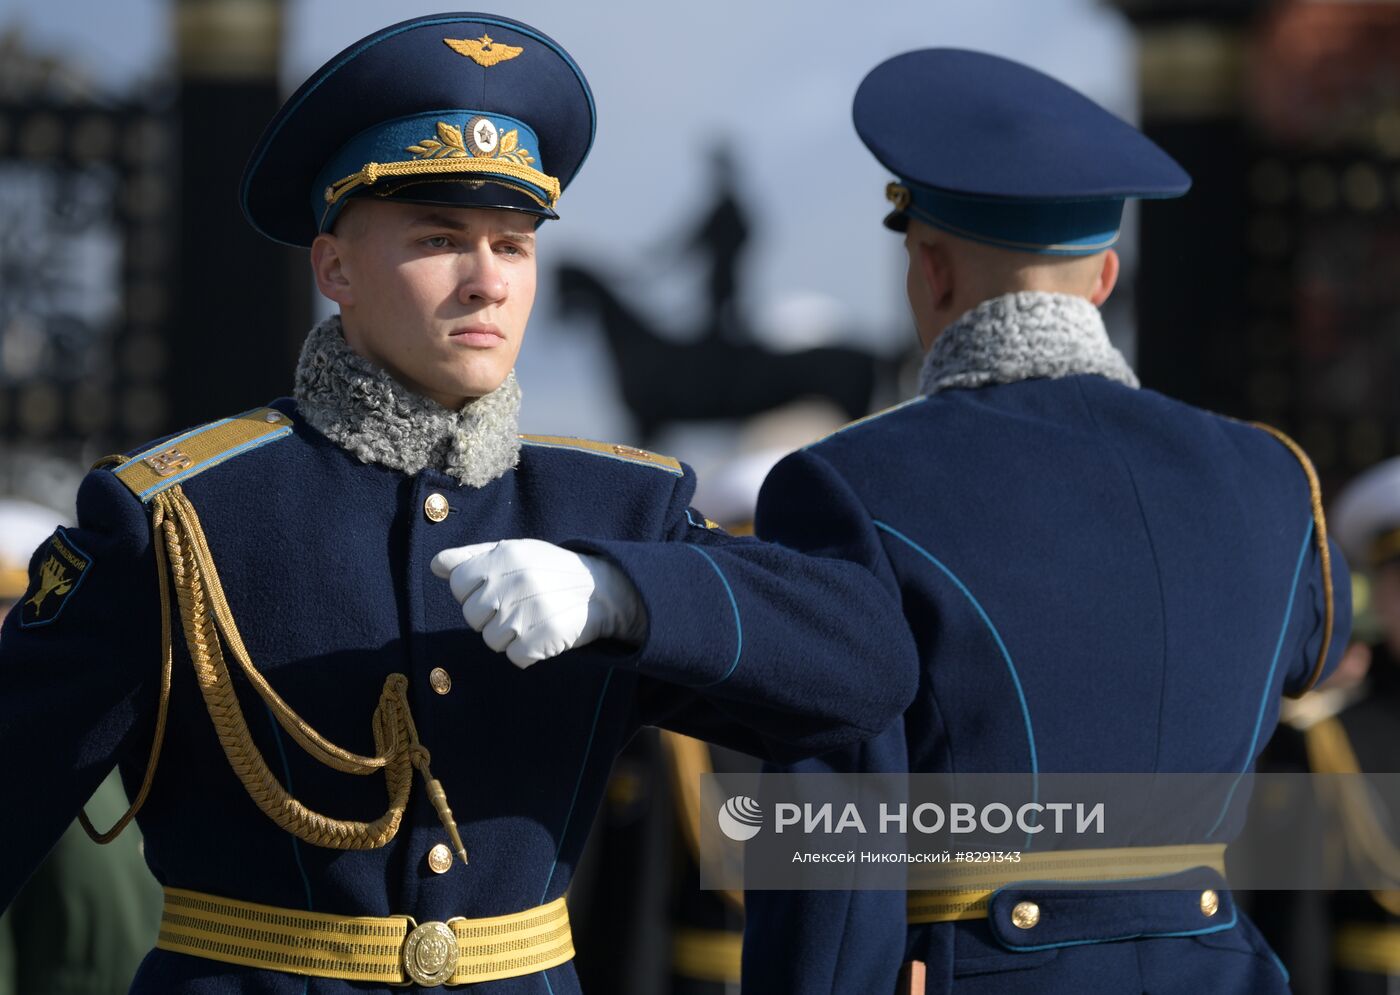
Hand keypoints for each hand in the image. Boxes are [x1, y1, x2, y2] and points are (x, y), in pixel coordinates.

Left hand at [430, 539, 645, 668]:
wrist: (602, 590)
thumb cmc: (550, 571)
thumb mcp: (514, 552)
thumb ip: (472, 557)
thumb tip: (436, 565)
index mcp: (505, 556)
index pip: (459, 584)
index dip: (472, 593)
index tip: (495, 592)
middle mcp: (516, 581)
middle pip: (472, 617)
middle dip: (491, 617)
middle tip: (519, 607)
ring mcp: (531, 611)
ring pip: (492, 641)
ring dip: (510, 638)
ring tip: (532, 621)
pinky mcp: (545, 638)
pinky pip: (516, 657)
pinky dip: (527, 653)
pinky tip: (542, 635)